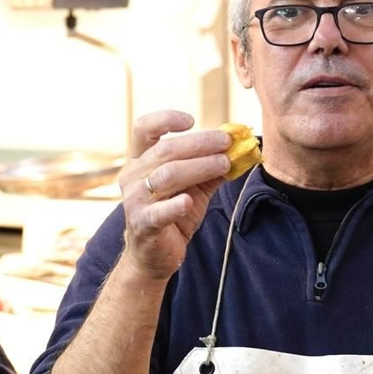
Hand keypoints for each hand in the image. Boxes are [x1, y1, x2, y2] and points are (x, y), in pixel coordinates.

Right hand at [118, 110, 231, 280]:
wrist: (154, 254)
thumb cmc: (172, 213)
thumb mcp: (193, 186)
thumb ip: (211, 168)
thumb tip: (240, 148)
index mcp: (140, 160)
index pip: (144, 129)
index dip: (165, 119)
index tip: (192, 120)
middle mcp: (133, 176)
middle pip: (165, 151)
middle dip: (200, 144)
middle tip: (227, 142)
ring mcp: (135, 200)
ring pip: (167, 175)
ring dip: (199, 167)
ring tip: (224, 164)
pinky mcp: (143, 224)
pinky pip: (159, 212)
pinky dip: (175, 205)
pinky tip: (189, 201)